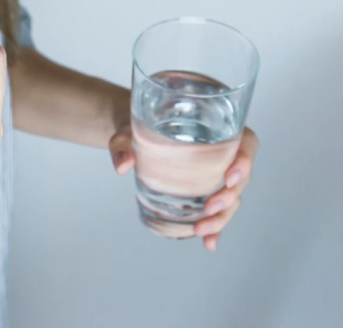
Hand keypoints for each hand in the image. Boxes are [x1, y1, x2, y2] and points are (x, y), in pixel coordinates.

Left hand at [109, 125, 258, 250]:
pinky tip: (209, 242)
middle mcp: (222, 152)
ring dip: (221, 217)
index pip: (245, 142)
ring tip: (202, 230)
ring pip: (231, 198)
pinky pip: (216, 210)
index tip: (230, 177)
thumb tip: (122, 165)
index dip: (245, 160)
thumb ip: (122, 144)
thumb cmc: (135, 125)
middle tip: (210, 208)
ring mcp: (214, 174)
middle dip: (229, 196)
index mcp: (215, 129)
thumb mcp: (126, 131)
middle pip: (240, 177)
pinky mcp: (203, 190)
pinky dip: (215, 227)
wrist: (130, 136)